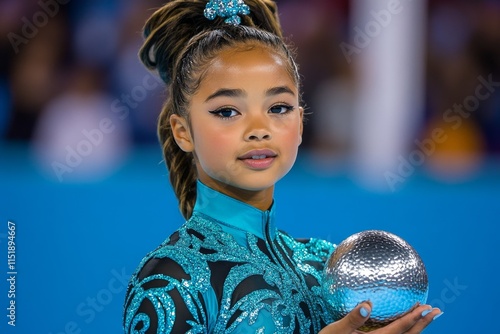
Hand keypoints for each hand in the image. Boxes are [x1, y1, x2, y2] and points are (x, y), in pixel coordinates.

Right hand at [319, 302, 441, 333]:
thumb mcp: (336, 330)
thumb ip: (353, 319)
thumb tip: (368, 304)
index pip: (399, 329)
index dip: (414, 318)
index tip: (427, 308)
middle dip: (424, 324)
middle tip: (437, 311)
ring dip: (418, 328)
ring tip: (428, 317)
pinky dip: (408, 333)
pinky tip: (409, 327)